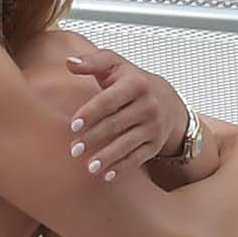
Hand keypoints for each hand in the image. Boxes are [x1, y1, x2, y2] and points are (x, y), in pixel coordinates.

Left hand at [62, 48, 190, 182]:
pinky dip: (122, 168)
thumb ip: (92, 61)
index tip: (73, 125)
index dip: (90, 113)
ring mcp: (154, 127)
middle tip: (73, 149)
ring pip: (127, 144)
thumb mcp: (116, 65)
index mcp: (136, 83)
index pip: (109, 101)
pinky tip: (106, 175)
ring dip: (107, 157)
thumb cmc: (133, 82)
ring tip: (89, 166)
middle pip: (116, 125)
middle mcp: (148, 105)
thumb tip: (70, 63)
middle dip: (94, 138)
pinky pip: (137, 158)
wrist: (168, 101)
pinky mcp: (155, 144)